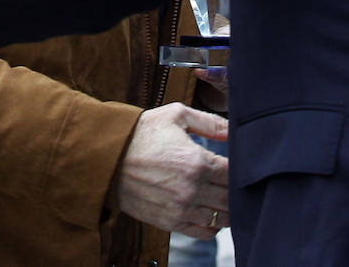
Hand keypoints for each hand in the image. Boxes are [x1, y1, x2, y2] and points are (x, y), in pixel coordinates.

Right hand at [115, 103, 229, 237]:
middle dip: (238, 190)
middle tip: (238, 181)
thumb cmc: (142, 133)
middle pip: (231, 198)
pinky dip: (213, 226)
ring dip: (228, 209)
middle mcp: (191, 190)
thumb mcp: (177, 116)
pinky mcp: (169, 222)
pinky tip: (213, 213)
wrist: (107, 158)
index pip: (235, 172)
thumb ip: (211, 123)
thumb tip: (235, 129)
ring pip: (221, 218)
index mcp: (196, 161)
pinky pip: (202, 232)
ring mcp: (180, 209)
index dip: (242, 168)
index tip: (241, 162)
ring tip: (227, 198)